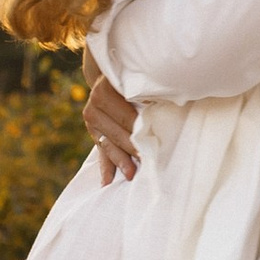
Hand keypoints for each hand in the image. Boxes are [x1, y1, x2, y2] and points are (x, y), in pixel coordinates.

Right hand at [80, 64, 140, 180]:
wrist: (110, 77)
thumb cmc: (132, 80)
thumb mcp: (136, 84)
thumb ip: (145, 95)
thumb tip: (168, 103)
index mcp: (104, 91)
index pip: (124, 117)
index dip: (139, 130)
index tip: (151, 142)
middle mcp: (94, 106)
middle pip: (116, 133)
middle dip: (132, 148)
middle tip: (147, 161)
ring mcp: (91, 120)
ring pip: (108, 145)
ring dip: (121, 161)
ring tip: (131, 175)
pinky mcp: (93, 132)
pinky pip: (100, 151)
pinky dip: (106, 167)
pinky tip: (107, 182)